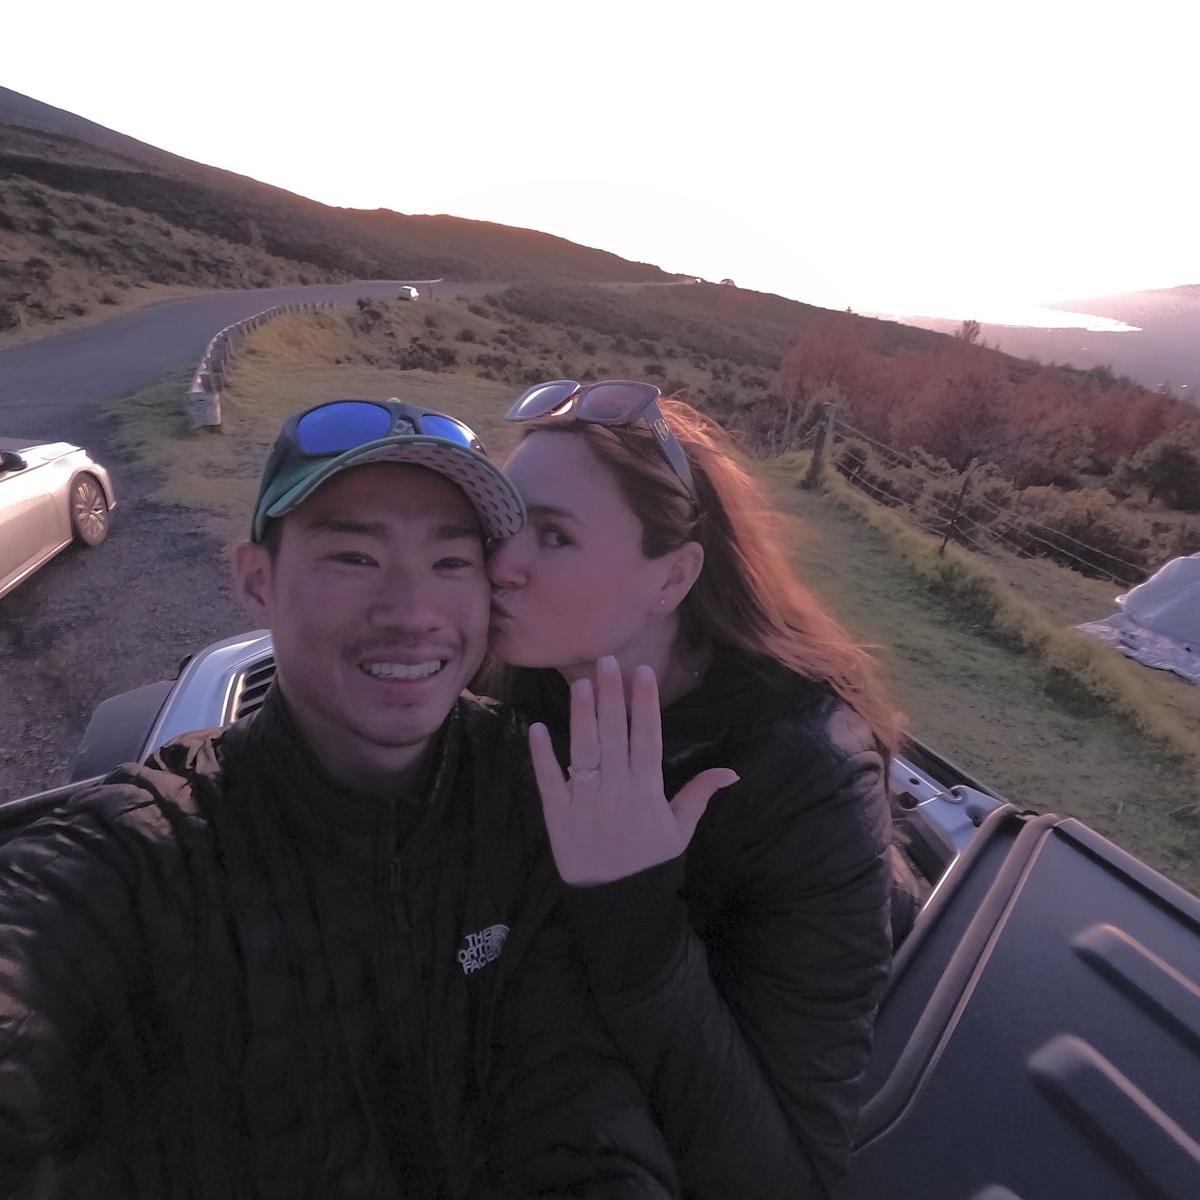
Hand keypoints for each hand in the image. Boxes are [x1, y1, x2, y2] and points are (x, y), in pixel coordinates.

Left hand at [529, 656, 738, 885]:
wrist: (617, 903)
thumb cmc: (650, 861)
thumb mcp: (680, 830)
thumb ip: (699, 794)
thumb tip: (732, 771)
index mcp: (647, 791)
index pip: (647, 738)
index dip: (644, 704)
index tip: (641, 672)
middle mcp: (617, 790)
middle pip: (613, 735)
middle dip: (610, 696)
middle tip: (605, 661)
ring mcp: (586, 802)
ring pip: (584, 751)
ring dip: (581, 716)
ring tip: (579, 684)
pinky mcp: (558, 816)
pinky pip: (549, 781)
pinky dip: (543, 756)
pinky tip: (538, 728)